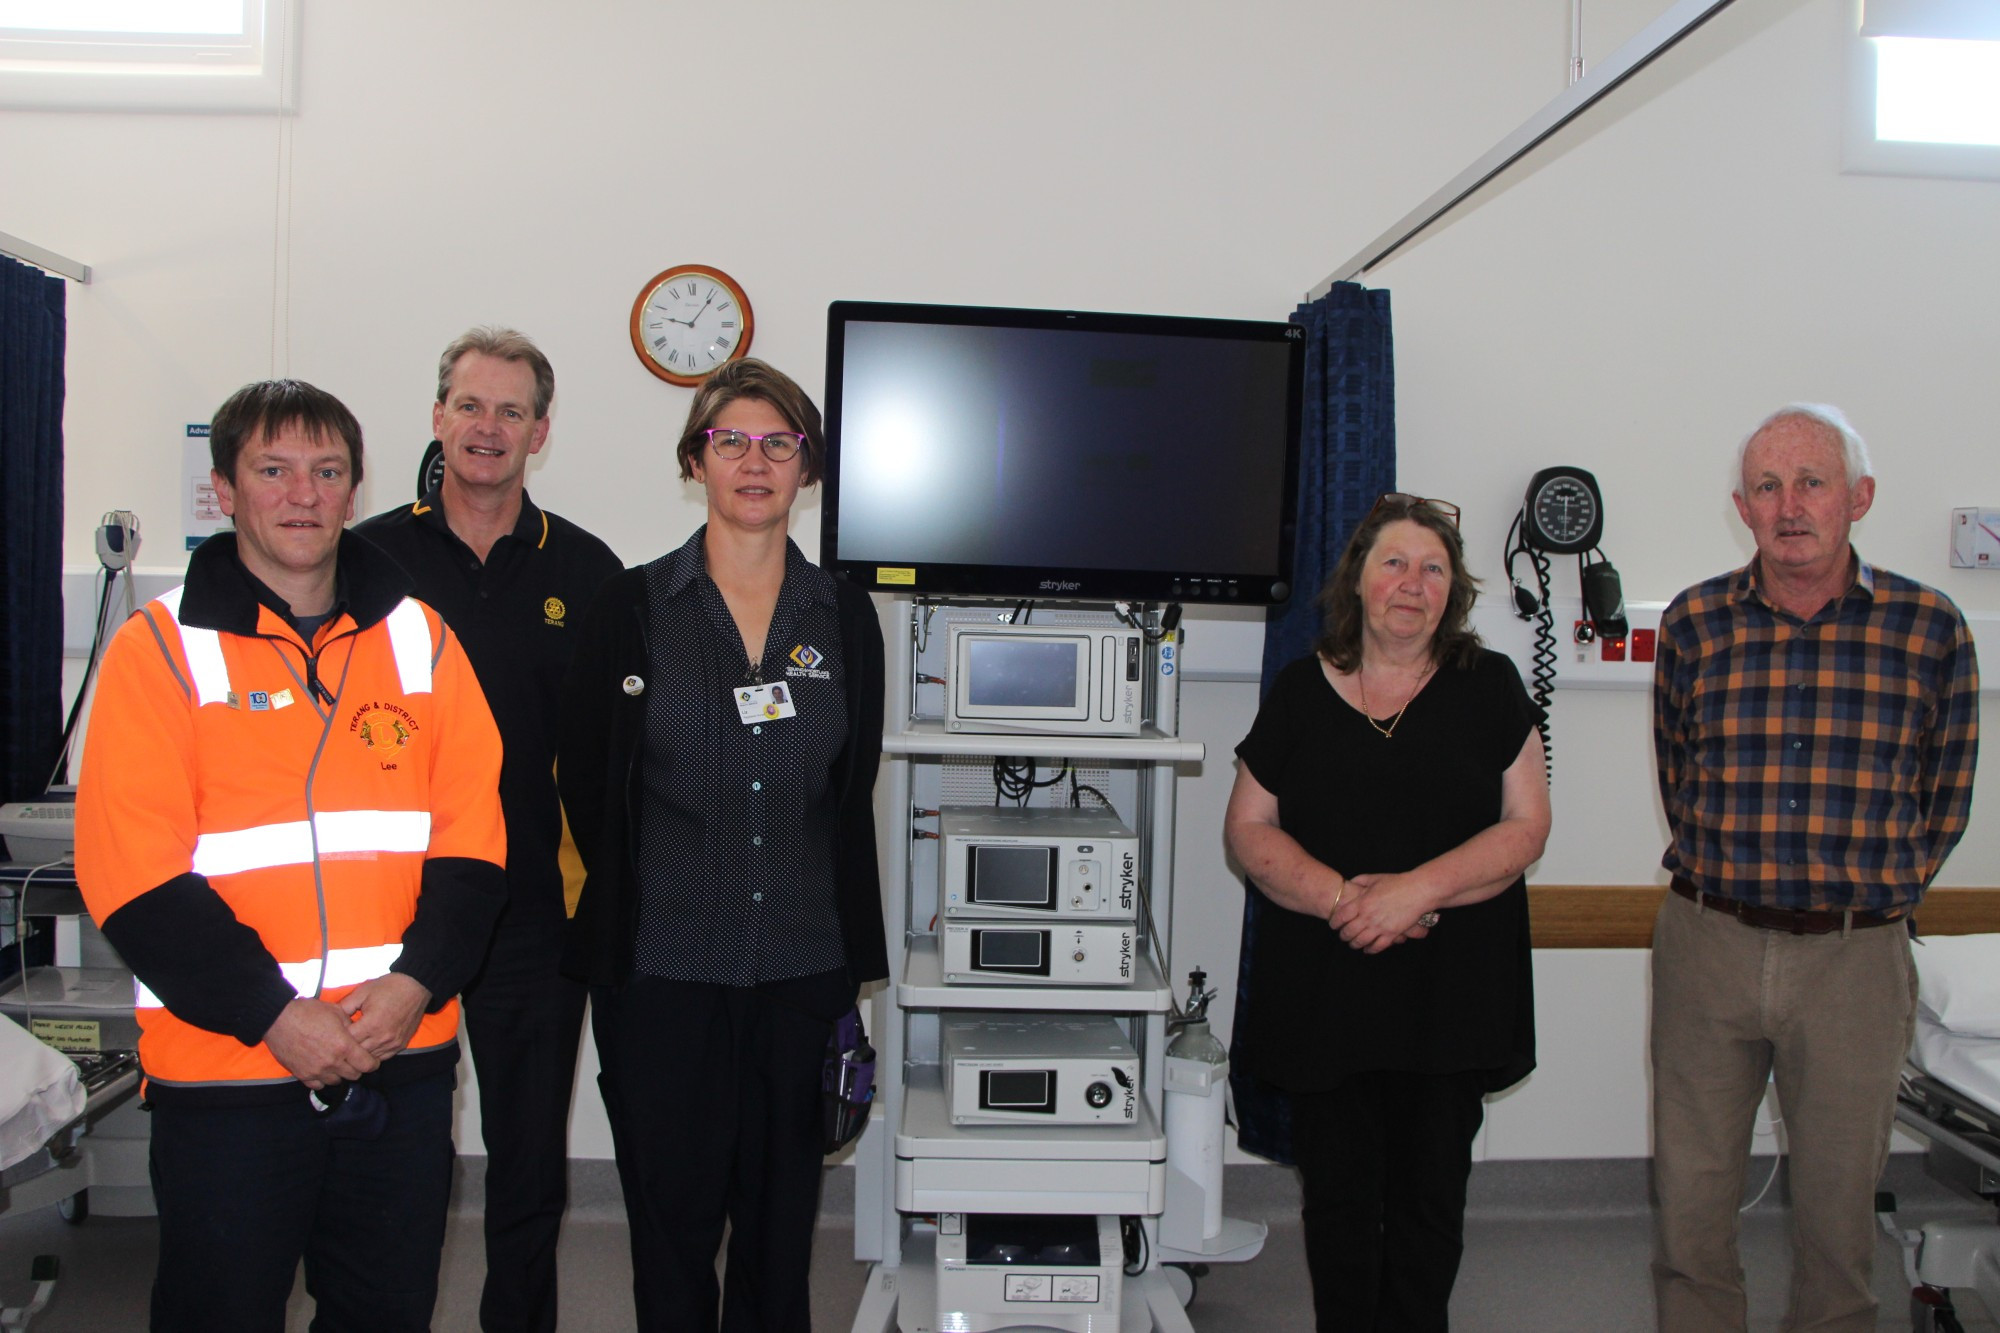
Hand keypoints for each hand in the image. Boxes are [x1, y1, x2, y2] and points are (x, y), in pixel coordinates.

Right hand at [263, 998, 379, 1089]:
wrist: (279, 1019)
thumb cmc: (308, 1012)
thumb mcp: (336, 1012)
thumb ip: (351, 1026)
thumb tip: (359, 1033)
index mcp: (344, 1046)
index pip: (367, 1065)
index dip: (372, 1063)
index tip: (371, 1060)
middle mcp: (332, 1062)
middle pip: (354, 1075)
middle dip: (357, 1068)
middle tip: (354, 1060)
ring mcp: (316, 1071)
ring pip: (336, 1081)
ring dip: (339, 1074)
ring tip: (337, 1063)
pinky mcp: (302, 1074)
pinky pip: (318, 1085)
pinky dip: (322, 1079)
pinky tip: (322, 1069)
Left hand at [335, 973, 432, 1060]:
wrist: (416, 986)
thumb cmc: (389, 987)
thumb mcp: (362, 991)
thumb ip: (345, 1006)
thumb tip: (333, 1018)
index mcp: (371, 1025)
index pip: (347, 1041)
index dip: (338, 1038)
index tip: (334, 1032)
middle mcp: (382, 1038)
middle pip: (357, 1053)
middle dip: (348, 1047)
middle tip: (341, 1041)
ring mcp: (393, 1043)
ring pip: (370, 1058)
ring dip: (360, 1053)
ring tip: (354, 1045)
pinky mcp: (401, 1045)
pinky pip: (383, 1057)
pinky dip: (374, 1054)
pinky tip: (369, 1046)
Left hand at [1331, 872, 1436, 952]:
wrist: (1417, 891)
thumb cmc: (1397, 883)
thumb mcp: (1375, 878)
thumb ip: (1360, 880)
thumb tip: (1351, 882)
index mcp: (1362, 902)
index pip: (1341, 916)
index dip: (1334, 923)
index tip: (1333, 925)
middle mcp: (1368, 916)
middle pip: (1348, 931)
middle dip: (1343, 936)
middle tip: (1342, 936)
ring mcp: (1379, 926)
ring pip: (1360, 941)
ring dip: (1354, 944)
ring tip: (1353, 944)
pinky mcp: (1391, 934)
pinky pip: (1377, 946)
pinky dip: (1370, 950)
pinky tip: (1367, 950)